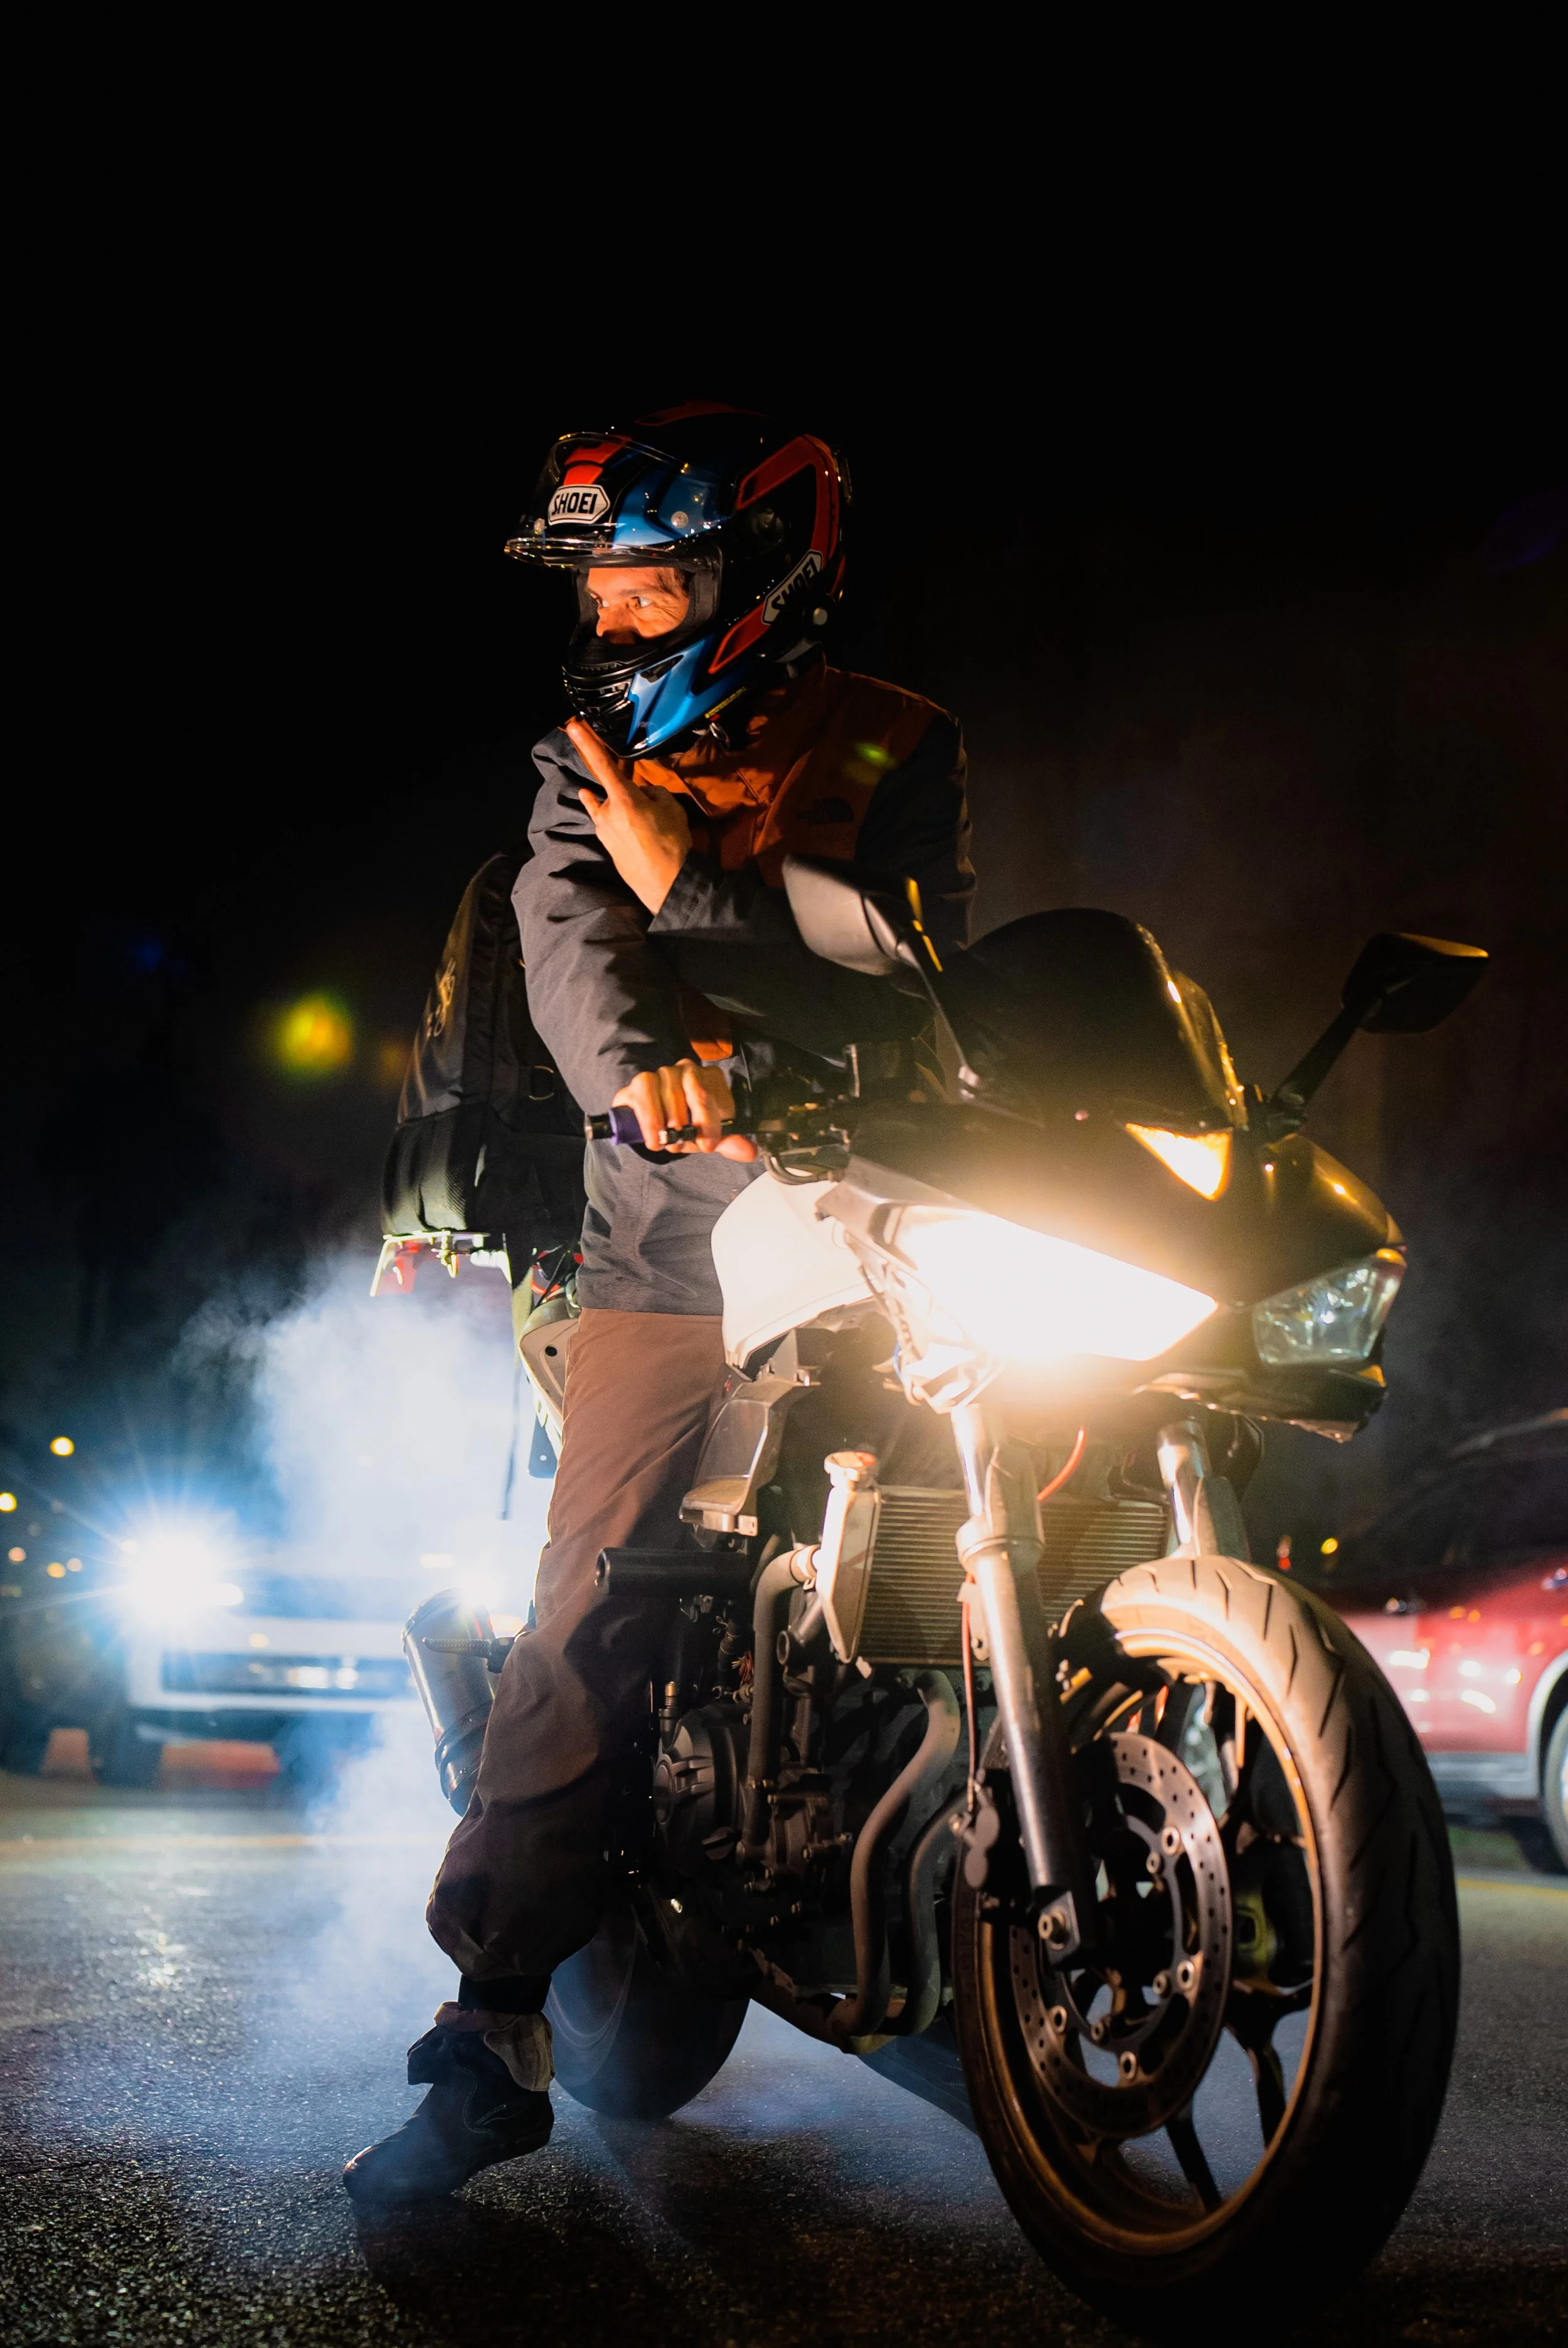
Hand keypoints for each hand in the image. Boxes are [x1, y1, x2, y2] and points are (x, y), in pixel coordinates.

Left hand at [567, 718, 690, 914]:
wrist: (666, 884)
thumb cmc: (672, 843)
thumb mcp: (671, 807)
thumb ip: (653, 792)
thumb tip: (643, 793)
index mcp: (623, 798)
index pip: (602, 764)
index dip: (586, 743)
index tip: (571, 726)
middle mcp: (606, 813)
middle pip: (613, 792)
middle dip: (629, 796)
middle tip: (653, 813)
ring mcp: (603, 831)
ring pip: (611, 810)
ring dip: (625, 812)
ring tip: (648, 828)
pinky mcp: (606, 846)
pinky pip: (610, 825)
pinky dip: (618, 823)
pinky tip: (628, 829)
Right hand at [611, 1062, 757, 1159]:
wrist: (653, 1124)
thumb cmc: (684, 1125)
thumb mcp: (707, 1136)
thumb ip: (728, 1143)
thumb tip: (749, 1152)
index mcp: (710, 1079)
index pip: (716, 1095)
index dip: (713, 1123)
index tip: (708, 1145)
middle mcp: (689, 1069)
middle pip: (697, 1090)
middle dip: (694, 1122)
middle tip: (687, 1144)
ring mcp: (664, 1072)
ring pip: (671, 1091)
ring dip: (671, 1123)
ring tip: (669, 1143)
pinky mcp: (641, 1081)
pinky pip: (646, 1093)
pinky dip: (651, 1120)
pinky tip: (654, 1139)